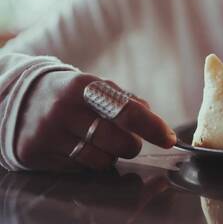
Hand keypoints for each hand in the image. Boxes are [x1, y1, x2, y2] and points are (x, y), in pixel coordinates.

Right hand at [15, 71, 176, 170]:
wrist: (20, 99)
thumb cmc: (70, 94)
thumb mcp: (95, 87)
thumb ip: (125, 100)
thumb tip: (153, 117)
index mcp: (84, 86)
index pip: (127, 111)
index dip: (152, 127)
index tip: (169, 138)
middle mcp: (65, 110)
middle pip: (119, 143)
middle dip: (131, 145)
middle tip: (126, 140)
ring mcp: (49, 133)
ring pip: (101, 161)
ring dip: (109, 155)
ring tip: (96, 140)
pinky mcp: (36, 153)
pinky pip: (79, 169)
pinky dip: (86, 162)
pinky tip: (76, 146)